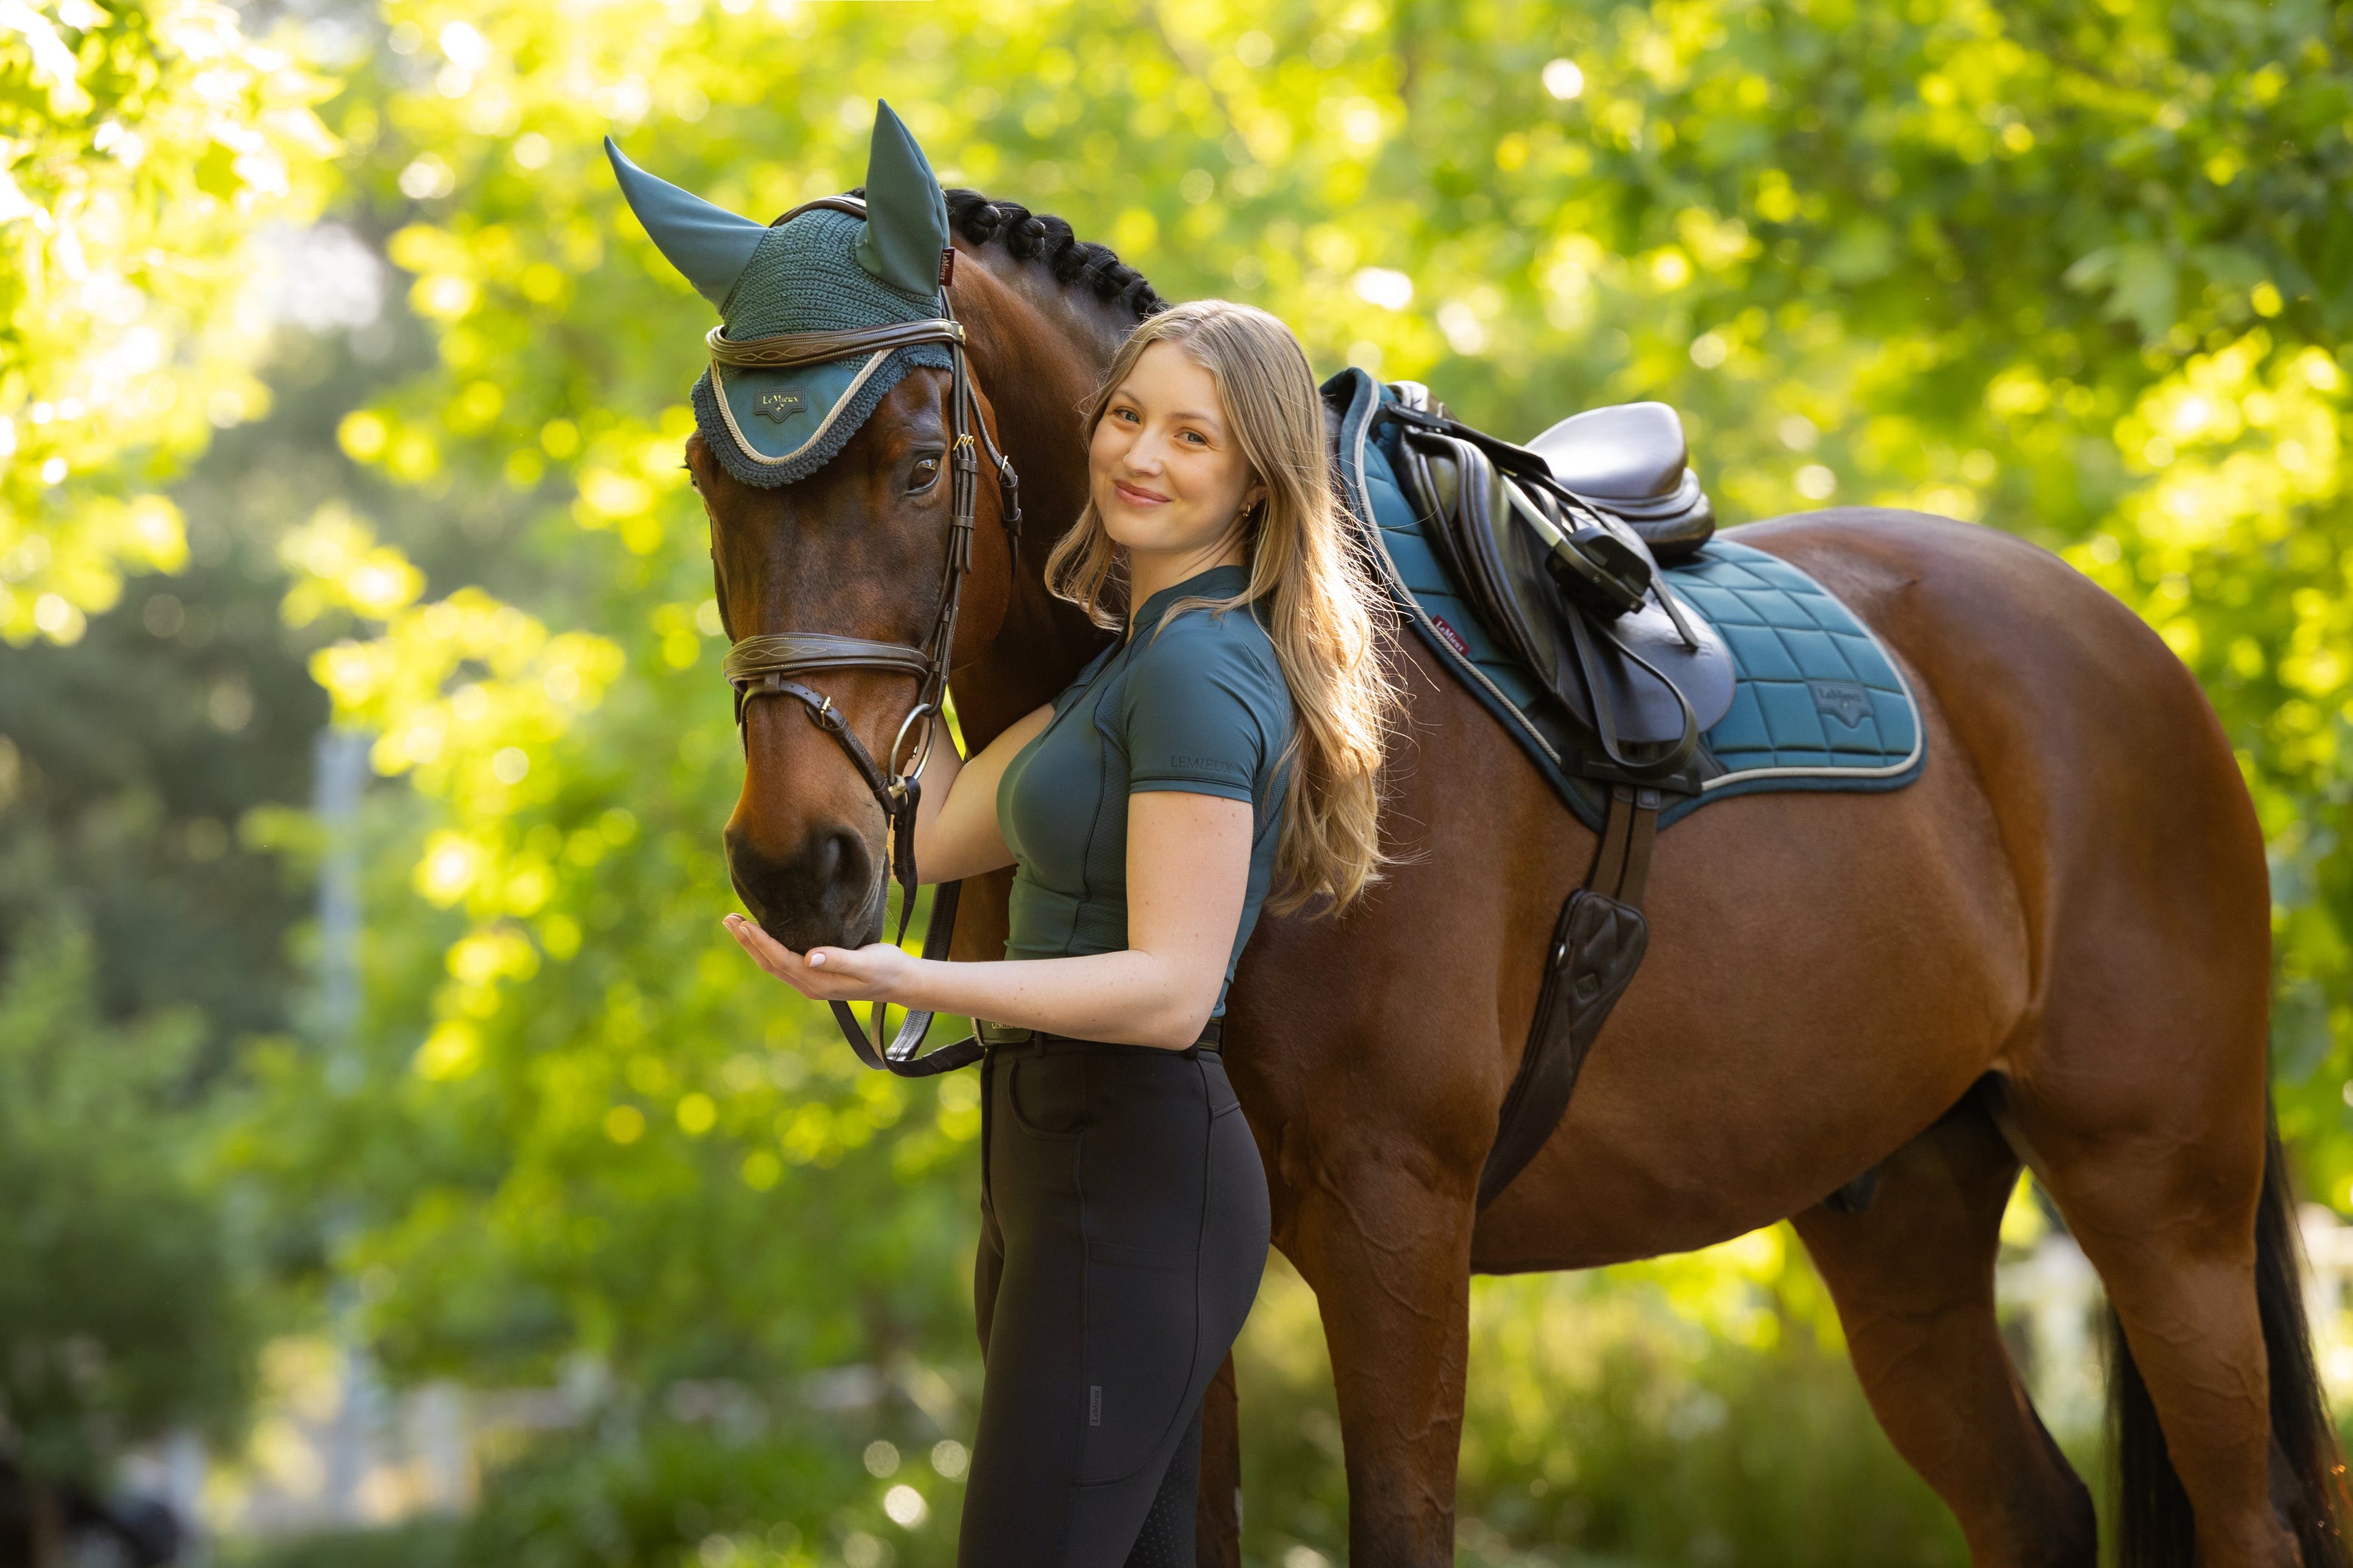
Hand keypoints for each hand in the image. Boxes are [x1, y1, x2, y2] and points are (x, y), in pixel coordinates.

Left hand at [722, 914, 912, 1003]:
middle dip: (747, 941)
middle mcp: (809, 984)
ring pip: (773, 963)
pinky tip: (763, 936)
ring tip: (737, 925)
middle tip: (728, 919)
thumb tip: (809, 957)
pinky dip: (767, 948)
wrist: (901, 982)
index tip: (743, 924)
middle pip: (769, 962)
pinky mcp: (815, 975)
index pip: (780, 959)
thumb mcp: (866, 963)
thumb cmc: (886, 969)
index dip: (760, 942)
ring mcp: (811, 982)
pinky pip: (783, 962)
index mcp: (817, 981)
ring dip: (753, 945)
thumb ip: (838, 959)